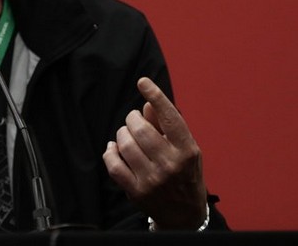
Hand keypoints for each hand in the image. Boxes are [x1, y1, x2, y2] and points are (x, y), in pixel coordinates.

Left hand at [102, 77, 208, 229]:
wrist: (185, 215)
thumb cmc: (185, 174)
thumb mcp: (186, 149)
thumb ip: (167, 126)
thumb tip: (147, 103)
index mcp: (187, 151)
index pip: (170, 118)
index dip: (156, 96)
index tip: (143, 82)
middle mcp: (171, 165)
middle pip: (141, 129)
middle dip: (132, 119)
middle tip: (134, 120)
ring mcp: (153, 180)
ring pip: (126, 145)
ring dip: (122, 134)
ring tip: (127, 135)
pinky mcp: (137, 192)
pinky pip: (114, 165)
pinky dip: (110, 153)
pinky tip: (114, 149)